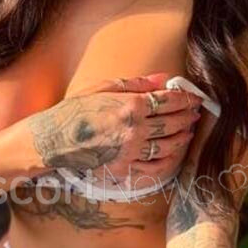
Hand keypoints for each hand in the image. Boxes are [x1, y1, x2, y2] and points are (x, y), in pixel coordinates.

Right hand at [29, 73, 202, 188]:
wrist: (53, 139)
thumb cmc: (75, 111)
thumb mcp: (103, 88)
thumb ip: (136, 83)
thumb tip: (163, 78)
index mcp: (131, 105)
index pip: (168, 101)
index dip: (185, 99)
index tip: (194, 98)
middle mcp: (134, 129)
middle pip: (171, 123)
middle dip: (187, 117)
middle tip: (195, 113)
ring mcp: (130, 151)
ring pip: (167, 146)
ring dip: (181, 138)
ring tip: (187, 132)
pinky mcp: (123, 169)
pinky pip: (153, 167)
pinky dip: (167, 161)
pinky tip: (173, 154)